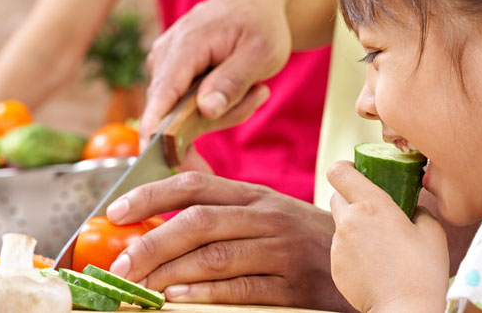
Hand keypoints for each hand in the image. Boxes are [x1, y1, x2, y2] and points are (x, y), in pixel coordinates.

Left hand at [105, 172, 354, 311]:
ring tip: (140, 285)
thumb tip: (169, 209)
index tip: (116, 211)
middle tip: (120, 264)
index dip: (151, 195)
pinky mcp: (293, 284)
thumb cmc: (306, 238)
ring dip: (169, 271)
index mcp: (255, 195)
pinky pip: (241, 287)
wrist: (365, 258)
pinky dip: (205, 293)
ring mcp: (281, 250)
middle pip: (198, 221)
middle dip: (151, 242)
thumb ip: (227, 208)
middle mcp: (267, 216)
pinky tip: (178, 297)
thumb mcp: (270, 212)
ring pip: (214, 256)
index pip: (195, 185)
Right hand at [140, 0, 291, 145]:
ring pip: (184, 113)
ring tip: (255, 87)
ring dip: (224, 111)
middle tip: (258, 96)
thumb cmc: (260, 22)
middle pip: (175, 112)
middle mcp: (165, 55)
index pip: (163, 96)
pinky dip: (217, 106)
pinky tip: (241, 88)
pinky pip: (188, 106)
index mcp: (185, 46)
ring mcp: (165, 65)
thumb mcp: (260, 53)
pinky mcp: (171, 75)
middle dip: (217, 119)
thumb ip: (232, 82)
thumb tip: (204, 111)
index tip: (154, 160)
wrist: (255, 0)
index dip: (157, 132)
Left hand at [328, 161, 448, 312]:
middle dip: (351, 198)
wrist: (405, 309)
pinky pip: (341, 249)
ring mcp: (339, 245)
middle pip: (337, 195)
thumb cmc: (423, 270)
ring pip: (340, 224)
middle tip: (373, 211)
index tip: (356, 173)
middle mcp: (349, 221)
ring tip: (380, 246)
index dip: (345, 169)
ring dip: (354, 227)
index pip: (339, 171)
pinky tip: (374, 265)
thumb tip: (410, 208)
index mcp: (372, 205)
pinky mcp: (335, 266)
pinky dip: (353, 251)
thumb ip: (417, 210)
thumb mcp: (431, 231)